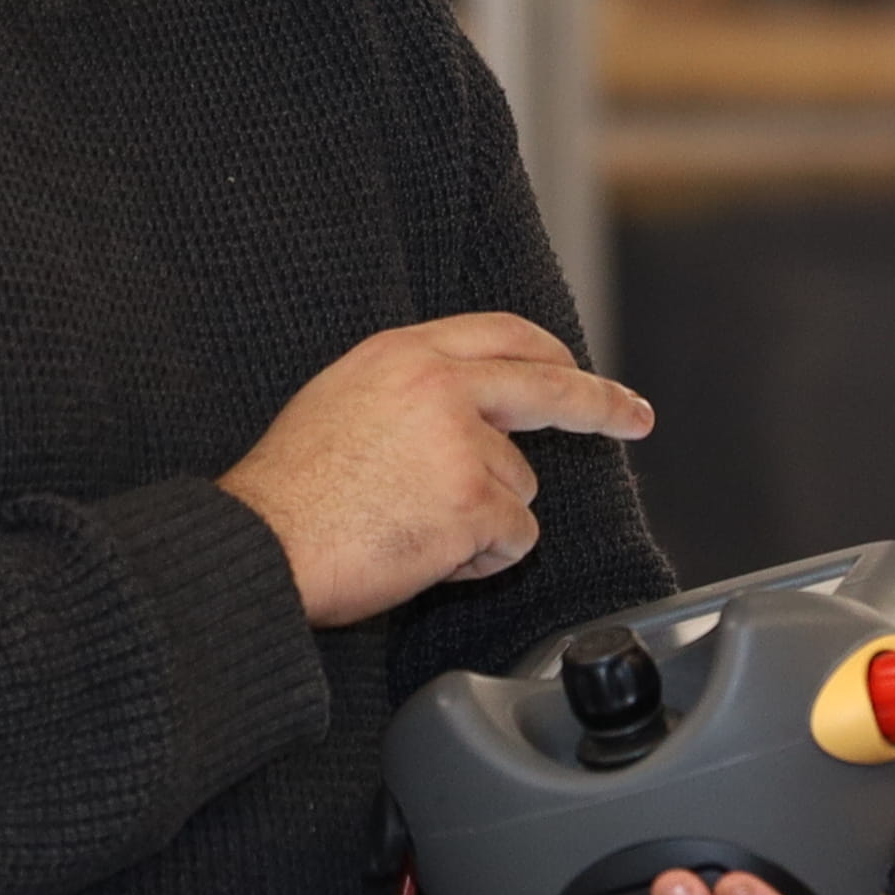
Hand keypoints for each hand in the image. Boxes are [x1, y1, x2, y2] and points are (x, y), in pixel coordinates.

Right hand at [223, 312, 653, 627]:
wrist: (259, 546)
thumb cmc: (287, 494)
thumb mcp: (342, 402)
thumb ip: (411, 393)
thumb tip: (471, 410)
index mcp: (403, 353)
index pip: (501, 334)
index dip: (548, 353)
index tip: (579, 369)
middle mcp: (440, 384)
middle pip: (550, 385)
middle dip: (601, 403)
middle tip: (635, 417)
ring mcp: (462, 442)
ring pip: (520, 484)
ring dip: (484, 518)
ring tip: (411, 529)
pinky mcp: (474, 501)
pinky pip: (514, 537)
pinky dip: (481, 560)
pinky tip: (425, 556)